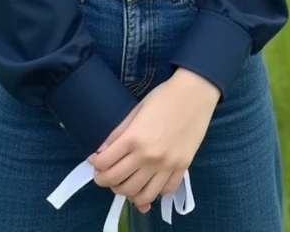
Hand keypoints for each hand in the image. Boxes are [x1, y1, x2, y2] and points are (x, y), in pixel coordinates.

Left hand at [86, 69, 219, 213]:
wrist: (194, 94)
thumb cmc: (164, 98)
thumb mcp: (136, 110)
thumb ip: (119, 132)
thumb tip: (102, 149)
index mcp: (134, 138)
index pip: (105, 163)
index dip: (95, 165)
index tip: (94, 161)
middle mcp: (148, 156)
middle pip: (118, 181)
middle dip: (104, 181)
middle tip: (103, 175)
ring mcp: (166, 165)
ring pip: (139, 194)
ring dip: (126, 192)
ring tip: (123, 183)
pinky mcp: (181, 168)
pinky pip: (164, 191)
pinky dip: (152, 193)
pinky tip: (146, 184)